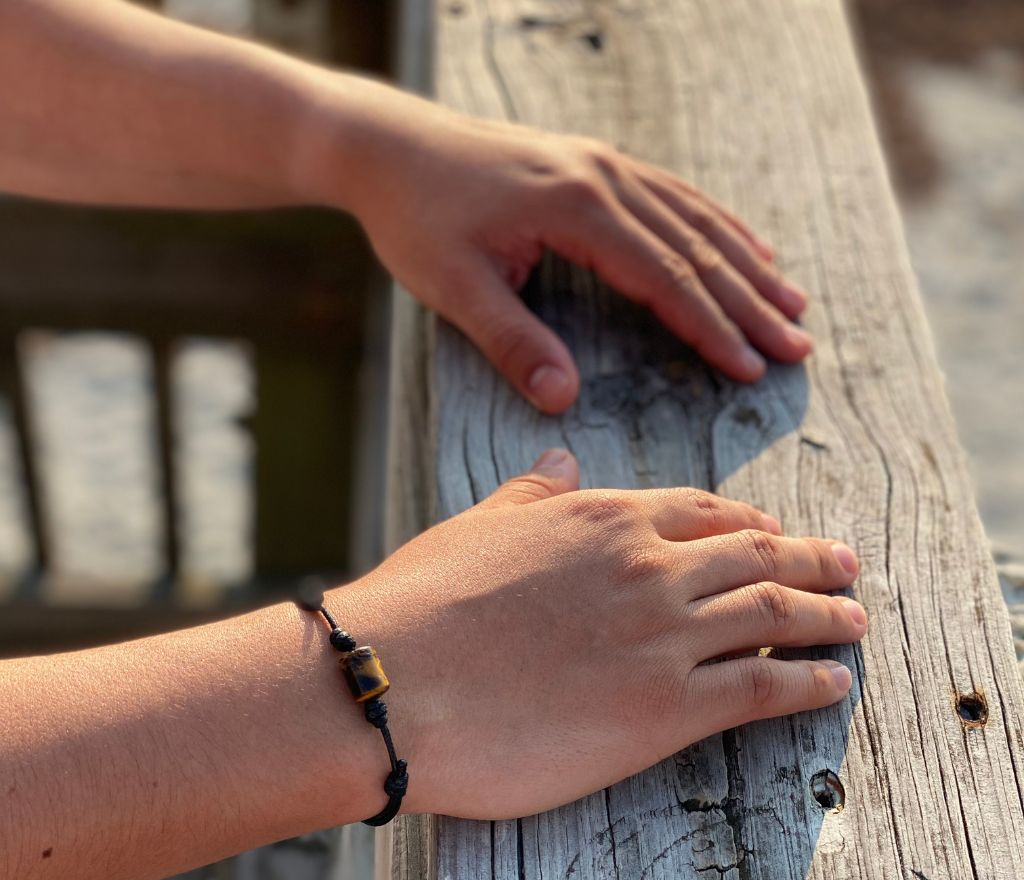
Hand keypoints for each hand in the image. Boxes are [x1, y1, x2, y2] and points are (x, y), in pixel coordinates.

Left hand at [334, 84, 810, 412]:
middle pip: (696, 247)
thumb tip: (562, 400)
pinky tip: (747, 244)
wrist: (389, 146)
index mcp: (576, 209)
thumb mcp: (452, 287)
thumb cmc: (415, 218)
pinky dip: (718, 223)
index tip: (751, 369)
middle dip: (750, 303)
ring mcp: (604, 163)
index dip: (711, 328)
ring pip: (695, 217)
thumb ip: (510, 341)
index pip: (664, 277)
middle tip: (798, 348)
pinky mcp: (595, 163)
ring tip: (793, 304)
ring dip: (748, 263)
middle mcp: (604, 177)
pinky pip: (674, 193)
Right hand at [339, 450, 864, 819]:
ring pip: (774, 616)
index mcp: (603, 519)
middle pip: (757, 558)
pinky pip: (763, 688)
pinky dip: (809, 682)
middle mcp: (649, 567)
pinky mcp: (666, 709)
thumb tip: (557, 458)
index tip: (777, 534)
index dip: (750, 524)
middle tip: (845, 566)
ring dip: (826, 616)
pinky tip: (834, 683)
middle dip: (809, 560)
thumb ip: (529, 494)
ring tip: (856, 620)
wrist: (394, 682)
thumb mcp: (477, 528)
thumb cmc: (422, 605)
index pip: (703, 513)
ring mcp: (664, 636)